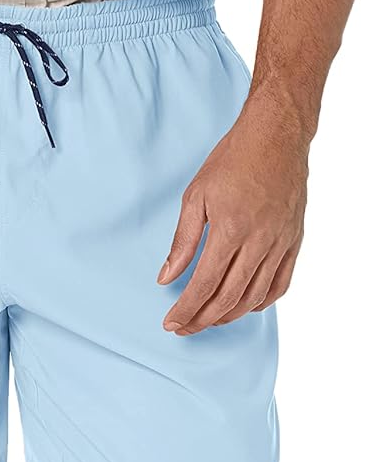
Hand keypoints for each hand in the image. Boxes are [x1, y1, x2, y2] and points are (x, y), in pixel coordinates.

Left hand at [159, 94, 308, 335]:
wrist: (277, 134)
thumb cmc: (234, 159)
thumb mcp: (196, 195)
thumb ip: (182, 241)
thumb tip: (167, 277)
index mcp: (230, 230)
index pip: (204, 285)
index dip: (186, 310)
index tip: (171, 323)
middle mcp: (258, 241)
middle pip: (228, 298)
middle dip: (202, 319)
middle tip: (184, 327)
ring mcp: (280, 243)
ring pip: (254, 297)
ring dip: (229, 315)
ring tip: (209, 320)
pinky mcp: (294, 241)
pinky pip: (280, 284)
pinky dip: (261, 302)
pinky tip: (244, 306)